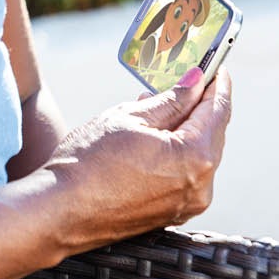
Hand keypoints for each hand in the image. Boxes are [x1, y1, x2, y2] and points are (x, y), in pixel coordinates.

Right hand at [44, 67, 231, 251]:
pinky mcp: (174, 213)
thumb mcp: (129, 117)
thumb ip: (170, 100)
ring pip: (200, 154)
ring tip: (161, 105)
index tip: (214, 65)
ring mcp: (189, 203)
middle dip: (201, 105)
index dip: (217, 83)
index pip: (217, 109)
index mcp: (194, 156)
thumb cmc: (89, 161)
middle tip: (187, 80)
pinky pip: (187, 174)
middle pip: (213, 133)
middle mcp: (202, 185)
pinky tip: (155, 136)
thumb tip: (194, 81)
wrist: (62, 210)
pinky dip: (178, 151)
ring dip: (187, 128)